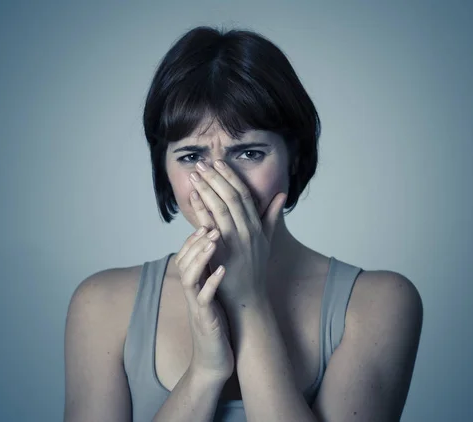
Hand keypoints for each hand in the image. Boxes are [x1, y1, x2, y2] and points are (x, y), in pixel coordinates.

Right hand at [174, 225, 233, 380]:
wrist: (214, 359)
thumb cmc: (218, 323)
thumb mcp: (214, 292)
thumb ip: (214, 270)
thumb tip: (221, 246)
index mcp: (195, 283)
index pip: (187, 254)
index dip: (194, 236)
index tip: (206, 218)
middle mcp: (191, 292)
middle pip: (184, 261)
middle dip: (195, 242)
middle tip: (209, 224)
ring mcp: (196, 305)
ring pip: (189, 277)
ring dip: (200, 257)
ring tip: (213, 241)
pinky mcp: (204, 319)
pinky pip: (204, 299)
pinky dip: (212, 283)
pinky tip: (223, 271)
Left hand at [188, 160, 286, 310]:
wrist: (248, 297)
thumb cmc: (255, 268)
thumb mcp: (266, 241)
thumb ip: (271, 217)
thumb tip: (280, 195)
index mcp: (257, 226)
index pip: (244, 195)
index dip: (231, 176)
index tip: (219, 162)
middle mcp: (248, 231)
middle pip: (231, 198)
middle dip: (216, 178)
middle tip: (203, 163)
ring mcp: (235, 243)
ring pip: (220, 209)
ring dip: (206, 189)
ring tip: (195, 175)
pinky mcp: (222, 254)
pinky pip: (209, 227)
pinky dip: (200, 210)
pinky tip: (192, 197)